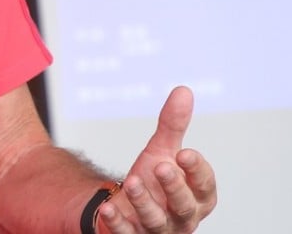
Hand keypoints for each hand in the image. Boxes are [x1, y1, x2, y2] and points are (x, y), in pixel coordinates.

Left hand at [97, 86, 216, 232]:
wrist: (128, 204)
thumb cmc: (153, 180)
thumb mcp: (162, 151)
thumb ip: (173, 125)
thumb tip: (183, 91)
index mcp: (196, 196)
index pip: (204, 186)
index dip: (197, 171)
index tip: (184, 152)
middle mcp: (181, 216)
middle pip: (183, 206)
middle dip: (174, 187)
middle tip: (160, 166)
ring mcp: (158, 229)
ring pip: (156, 221)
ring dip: (144, 202)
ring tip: (132, 181)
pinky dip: (117, 223)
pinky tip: (107, 208)